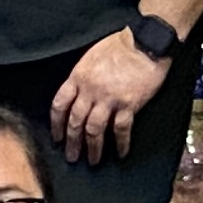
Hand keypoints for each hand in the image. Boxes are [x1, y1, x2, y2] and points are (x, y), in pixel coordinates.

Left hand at [46, 31, 167, 164]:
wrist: (145, 42)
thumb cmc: (119, 46)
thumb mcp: (91, 57)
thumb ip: (82, 77)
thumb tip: (78, 95)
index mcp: (78, 77)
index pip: (60, 104)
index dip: (56, 124)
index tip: (57, 137)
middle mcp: (90, 90)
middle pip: (75, 121)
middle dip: (72, 142)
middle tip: (71, 157)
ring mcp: (109, 98)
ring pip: (94, 129)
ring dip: (92, 148)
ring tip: (92, 160)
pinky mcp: (128, 104)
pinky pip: (121, 129)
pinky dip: (120, 143)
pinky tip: (120, 153)